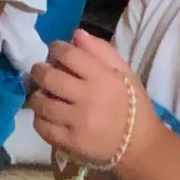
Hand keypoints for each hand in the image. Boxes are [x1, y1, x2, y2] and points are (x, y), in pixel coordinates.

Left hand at [28, 30, 145, 170]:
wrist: (141, 146)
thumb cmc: (132, 104)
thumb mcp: (124, 73)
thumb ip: (101, 50)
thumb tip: (75, 34)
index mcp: (102, 78)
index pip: (67, 54)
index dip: (56, 49)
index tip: (56, 52)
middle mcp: (88, 99)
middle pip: (48, 77)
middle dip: (39, 71)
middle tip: (42, 72)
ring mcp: (78, 123)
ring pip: (41, 103)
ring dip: (37, 96)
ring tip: (44, 95)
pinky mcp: (71, 143)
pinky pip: (42, 127)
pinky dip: (39, 119)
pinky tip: (47, 116)